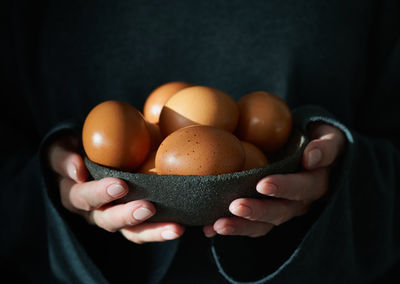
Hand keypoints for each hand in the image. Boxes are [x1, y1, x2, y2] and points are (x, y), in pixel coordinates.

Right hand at [48, 135, 184, 243]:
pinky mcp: (133, 220)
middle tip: (147, 208)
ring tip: (174, 228)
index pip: (82, 197)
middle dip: (128, 215)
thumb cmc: (77, 149)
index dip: (99, 194)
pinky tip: (179, 227)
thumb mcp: (62, 147)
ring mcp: (115, 218)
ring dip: (152, 231)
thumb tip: (77, 169)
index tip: (120, 185)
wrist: (92, 156)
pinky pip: (145, 230)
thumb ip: (63, 156)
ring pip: (131, 232)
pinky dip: (161, 231)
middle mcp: (94, 212)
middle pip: (108, 219)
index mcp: (74, 194)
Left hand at [203, 122, 345, 237]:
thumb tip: (310, 156)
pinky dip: (231, 228)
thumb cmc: (315, 139)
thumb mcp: (328, 137)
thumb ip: (324, 146)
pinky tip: (209, 229)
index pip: (303, 186)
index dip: (284, 187)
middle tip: (235, 206)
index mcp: (316, 182)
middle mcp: (300, 201)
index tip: (262, 184)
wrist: (308, 152)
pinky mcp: (267, 215)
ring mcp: (283, 210)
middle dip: (258, 210)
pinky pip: (250, 226)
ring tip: (218, 225)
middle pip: (281, 211)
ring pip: (264, 224)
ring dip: (241, 226)